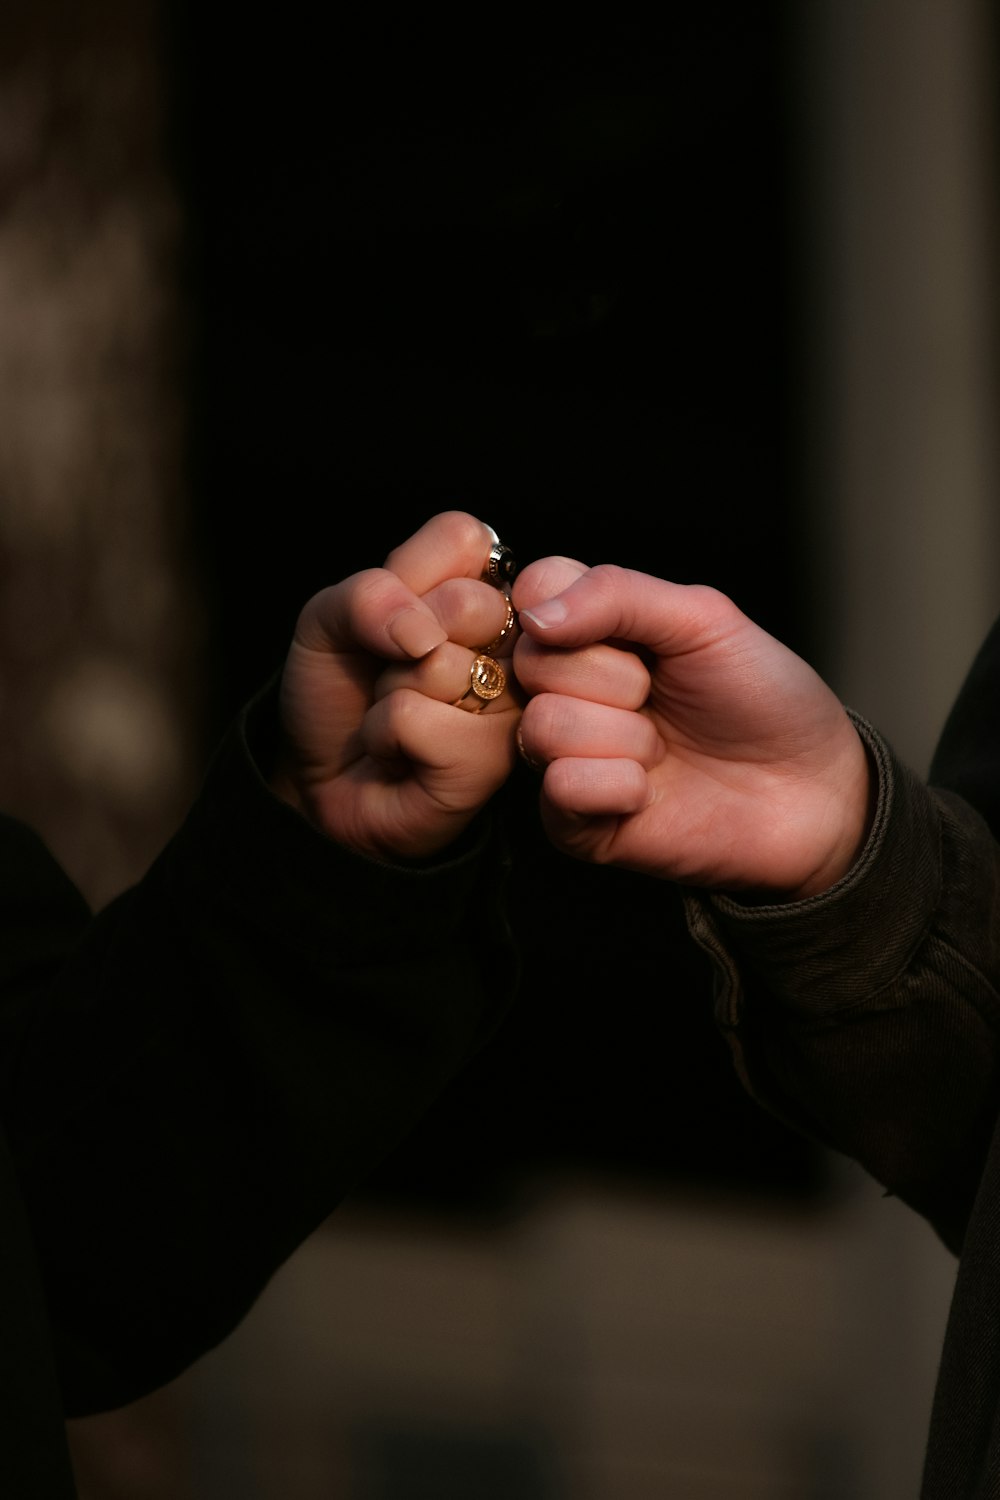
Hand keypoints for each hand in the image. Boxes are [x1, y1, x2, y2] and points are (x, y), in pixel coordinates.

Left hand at [271, 512, 519, 861]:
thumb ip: (368, 595)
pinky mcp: (494, 761)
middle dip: (399, 638)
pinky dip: (385, 735)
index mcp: (489, 591)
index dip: (407, 576)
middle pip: (467, 602)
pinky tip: (401, 754)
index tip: (396, 618)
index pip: (467, 538)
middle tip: (396, 670)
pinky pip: (418, 720)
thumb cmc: (340, 691)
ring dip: (390, 692)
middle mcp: (518, 645)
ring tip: (398, 715)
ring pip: (439, 665)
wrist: (319, 777)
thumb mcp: (328, 619)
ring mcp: (515, 705)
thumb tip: (421, 632)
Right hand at [512, 558, 872, 897]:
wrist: (813, 791)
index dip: (571, 608)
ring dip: (625, 737)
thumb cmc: (765, 698)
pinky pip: (561, 788)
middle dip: (616, 678)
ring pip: (545, 726)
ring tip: (663, 747)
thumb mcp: (704, 619)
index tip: (632, 633)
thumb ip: (617, 594)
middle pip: (533, 662)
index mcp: (591, 630)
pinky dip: (617, 786)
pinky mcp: (574, 823)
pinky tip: (650, 791)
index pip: (532, 593)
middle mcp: (567, 690)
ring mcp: (566, 756)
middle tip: (660, 694)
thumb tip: (536, 613)